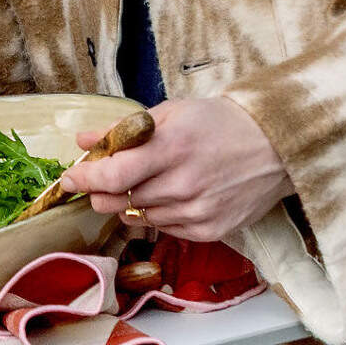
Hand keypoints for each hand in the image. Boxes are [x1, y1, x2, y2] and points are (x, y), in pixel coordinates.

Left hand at [63, 96, 285, 242]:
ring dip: (133, 202)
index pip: (112, 174)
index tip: (69, 178)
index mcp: (171, 147)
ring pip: (140, 217)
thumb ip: (124, 131)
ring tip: (152, 181)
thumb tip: (84, 142)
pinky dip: (159, 215)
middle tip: (108, 179)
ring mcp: (197, 210)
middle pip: (120, 200)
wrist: (275, 145)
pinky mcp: (210, 230)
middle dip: (104, 192)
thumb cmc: (220, 123)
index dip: (85, 179)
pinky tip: (173, 196)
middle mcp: (183, 183)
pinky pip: (166, 229)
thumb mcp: (171, 113)